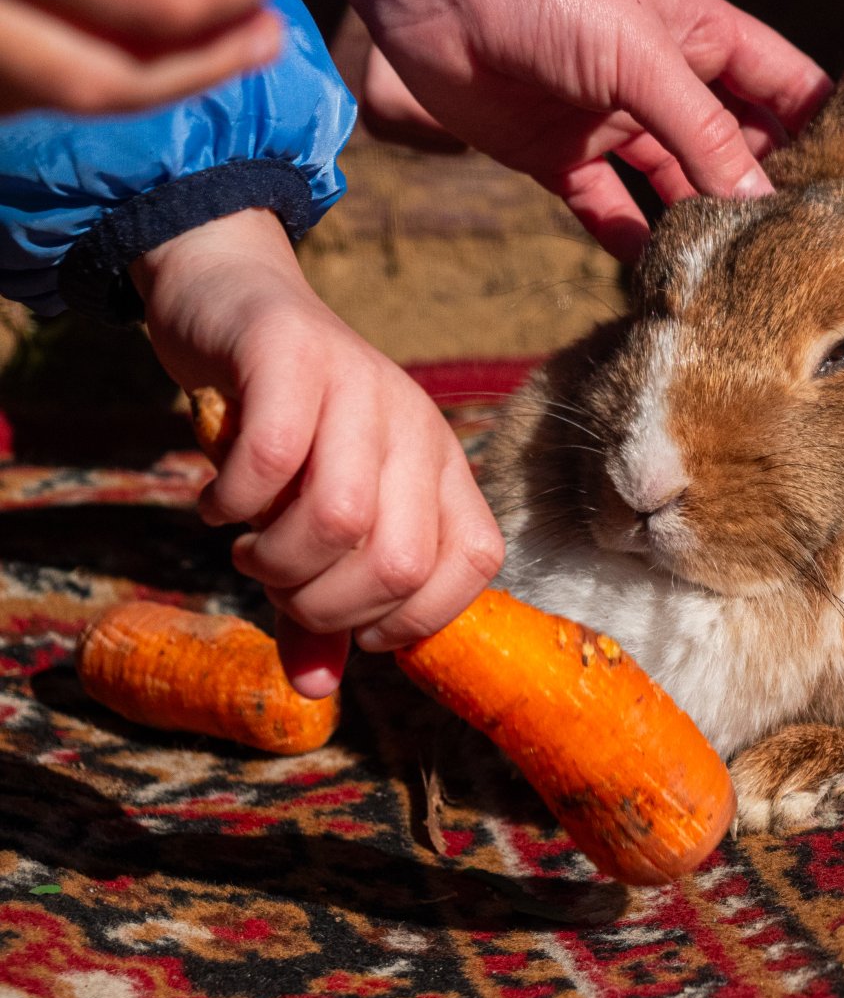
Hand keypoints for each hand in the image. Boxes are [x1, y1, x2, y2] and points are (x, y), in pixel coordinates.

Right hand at [135, 208, 503, 697]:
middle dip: (325, 602)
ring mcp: (362, 386)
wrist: (234, 307)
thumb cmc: (284, 430)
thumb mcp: (313, 517)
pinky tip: (216, 501)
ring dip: (276, 559)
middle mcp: (416, 427)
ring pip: (342, 518)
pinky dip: (233, 500)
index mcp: (441, 467)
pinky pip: (274, 457)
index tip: (345, 621)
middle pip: (401, 561)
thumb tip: (316, 690)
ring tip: (248, 544)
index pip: (472, 565)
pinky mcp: (295, 355)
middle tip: (277, 580)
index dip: (409, 619)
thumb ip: (319, 603)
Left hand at [326, 0, 832, 261]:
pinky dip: (631, 242)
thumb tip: (762, 202)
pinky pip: (608, 210)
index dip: (829, 132)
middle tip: (803, 257)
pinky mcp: (560, 156)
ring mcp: (616, 122)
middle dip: (767, 195)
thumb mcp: (643, 57)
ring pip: (677, 187)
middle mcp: (669, 85)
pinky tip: (657, 277)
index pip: (791, 91)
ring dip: (701, 226)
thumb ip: (702, 132)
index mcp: (708, 42)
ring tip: (736, 279)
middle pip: (739, 150)